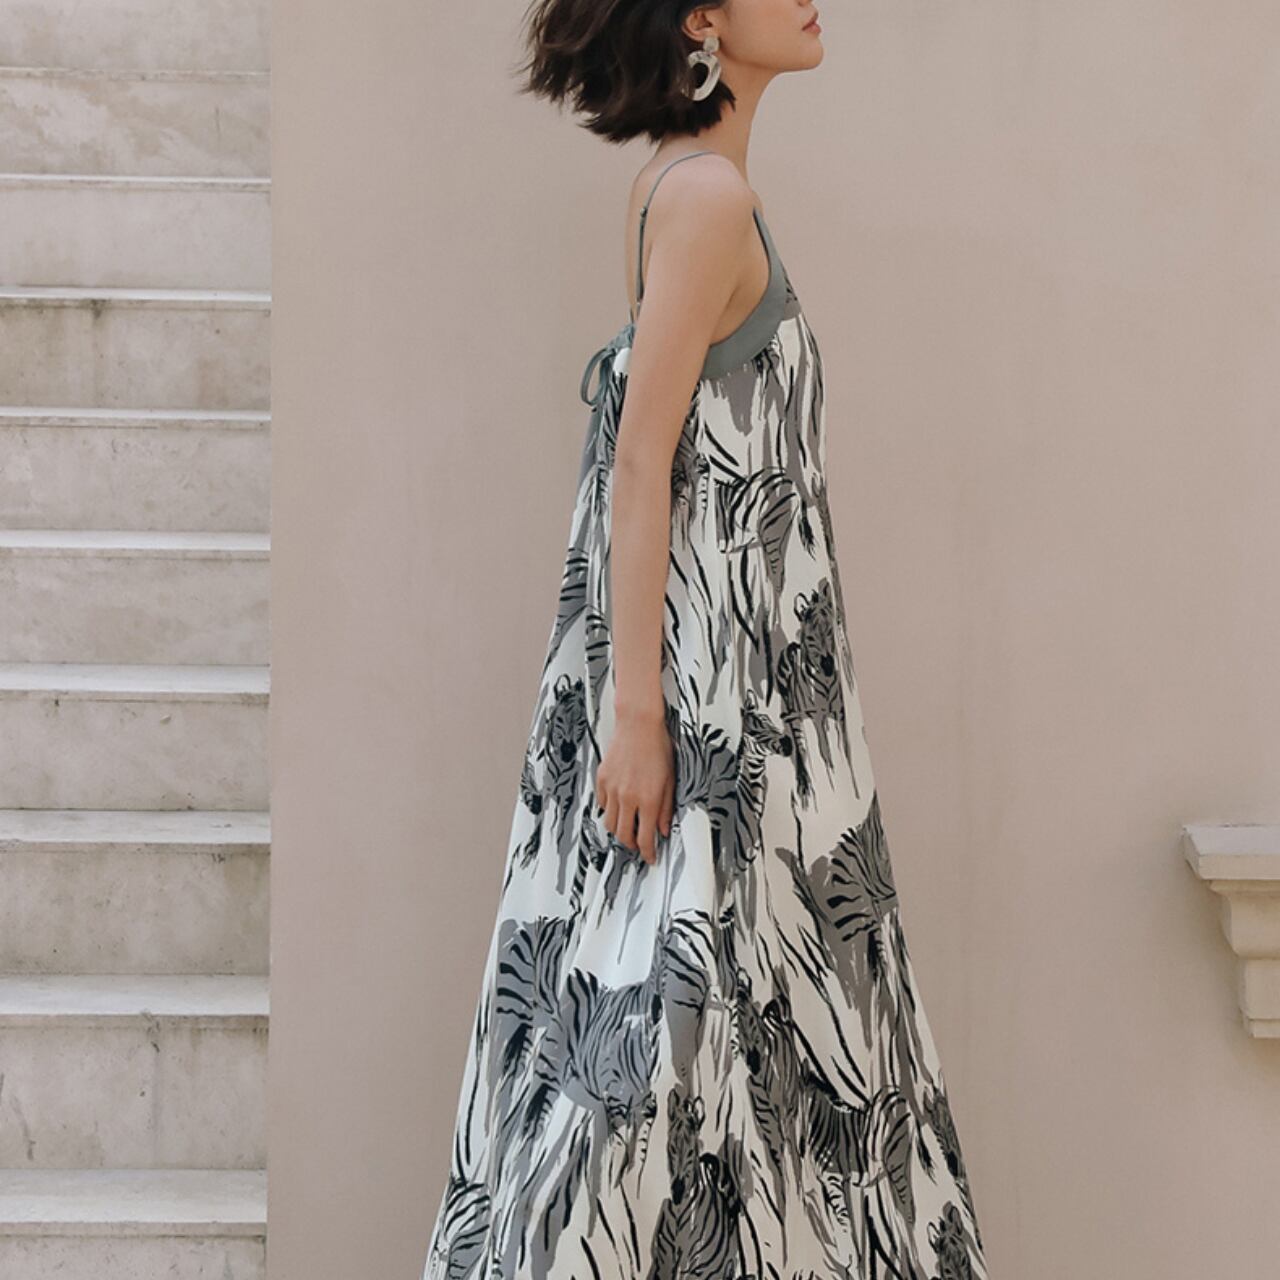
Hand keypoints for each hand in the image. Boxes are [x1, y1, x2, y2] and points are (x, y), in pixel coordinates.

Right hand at [595, 703, 674, 864]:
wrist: (638, 725)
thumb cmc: (658, 747)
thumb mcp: (670, 780)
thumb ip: (666, 808)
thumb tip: (664, 829)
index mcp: (648, 799)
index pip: (645, 838)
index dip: (648, 852)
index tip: (651, 857)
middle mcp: (628, 797)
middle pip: (623, 835)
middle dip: (632, 845)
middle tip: (639, 844)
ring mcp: (612, 789)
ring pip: (610, 823)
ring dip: (619, 830)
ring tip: (628, 826)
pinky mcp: (602, 780)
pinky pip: (602, 805)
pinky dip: (610, 810)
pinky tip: (619, 806)